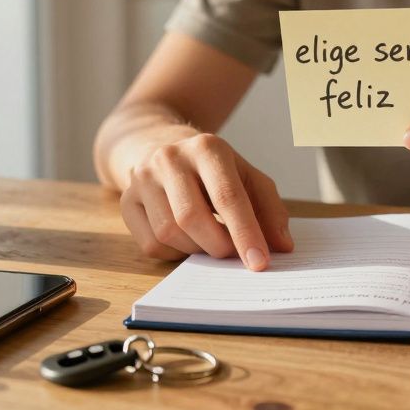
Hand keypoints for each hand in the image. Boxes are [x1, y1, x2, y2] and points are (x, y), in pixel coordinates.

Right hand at [120, 133, 293, 270]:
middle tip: (234, 255)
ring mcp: (142, 179)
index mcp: (206, 147)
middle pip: (192, 217)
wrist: (160, 146)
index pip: (227, 196)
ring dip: (196, 249)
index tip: (260, 263)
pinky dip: (175, 253)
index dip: (246, 233)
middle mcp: (169, 158)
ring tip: (211, 241)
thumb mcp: (246, 176)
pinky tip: (187, 240)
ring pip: (169, 233)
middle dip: (219, 246)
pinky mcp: (126, 201)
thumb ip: (268, 208)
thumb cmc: (212, 169)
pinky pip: (151, 244)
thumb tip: (283, 246)